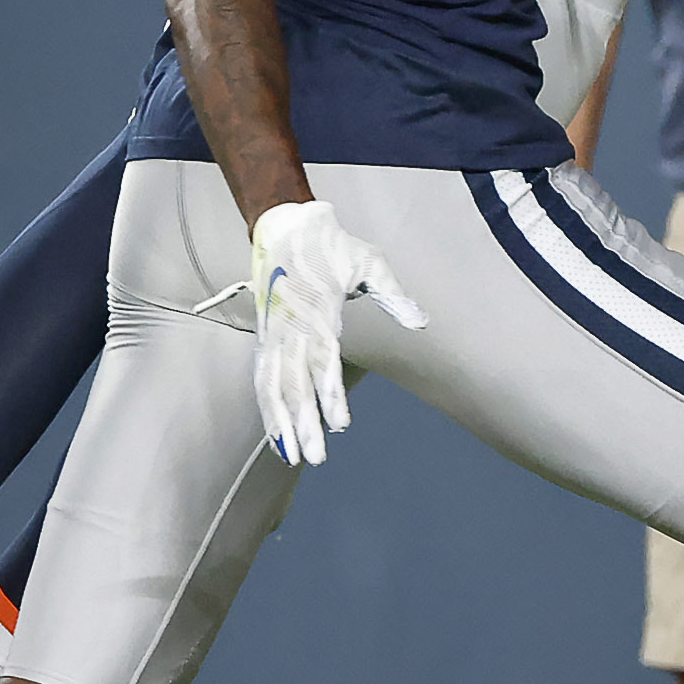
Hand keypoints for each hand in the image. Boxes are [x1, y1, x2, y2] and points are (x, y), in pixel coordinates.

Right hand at [249, 199, 425, 466]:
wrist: (286, 226)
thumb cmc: (332, 245)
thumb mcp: (369, 261)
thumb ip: (393, 293)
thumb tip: (421, 322)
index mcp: (318, 312)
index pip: (322, 362)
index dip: (329, 395)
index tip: (340, 426)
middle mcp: (291, 328)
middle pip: (294, 384)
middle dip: (303, 423)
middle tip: (315, 458)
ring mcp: (274, 334)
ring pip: (273, 386)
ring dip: (280, 423)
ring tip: (290, 456)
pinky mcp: (265, 338)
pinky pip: (262, 378)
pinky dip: (267, 407)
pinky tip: (275, 433)